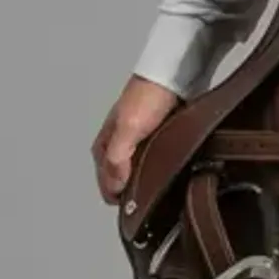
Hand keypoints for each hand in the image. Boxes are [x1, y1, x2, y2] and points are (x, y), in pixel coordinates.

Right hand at [91, 74, 183, 202]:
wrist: (175, 74)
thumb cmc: (149, 95)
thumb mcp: (128, 128)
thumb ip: (118, 159)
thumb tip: (116, 188)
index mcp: (104, 148)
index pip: (107, 187)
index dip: (123, 199)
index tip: (142, 205)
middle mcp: (116, 148)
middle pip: (122, 183)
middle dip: (137, 191)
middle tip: (156, 193)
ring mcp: (135, 144)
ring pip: (138, 174)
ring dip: (150, 179)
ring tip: (164, 181)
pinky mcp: (154, 140)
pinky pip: (154, 164)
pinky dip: (160, 168)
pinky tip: (171, 169)